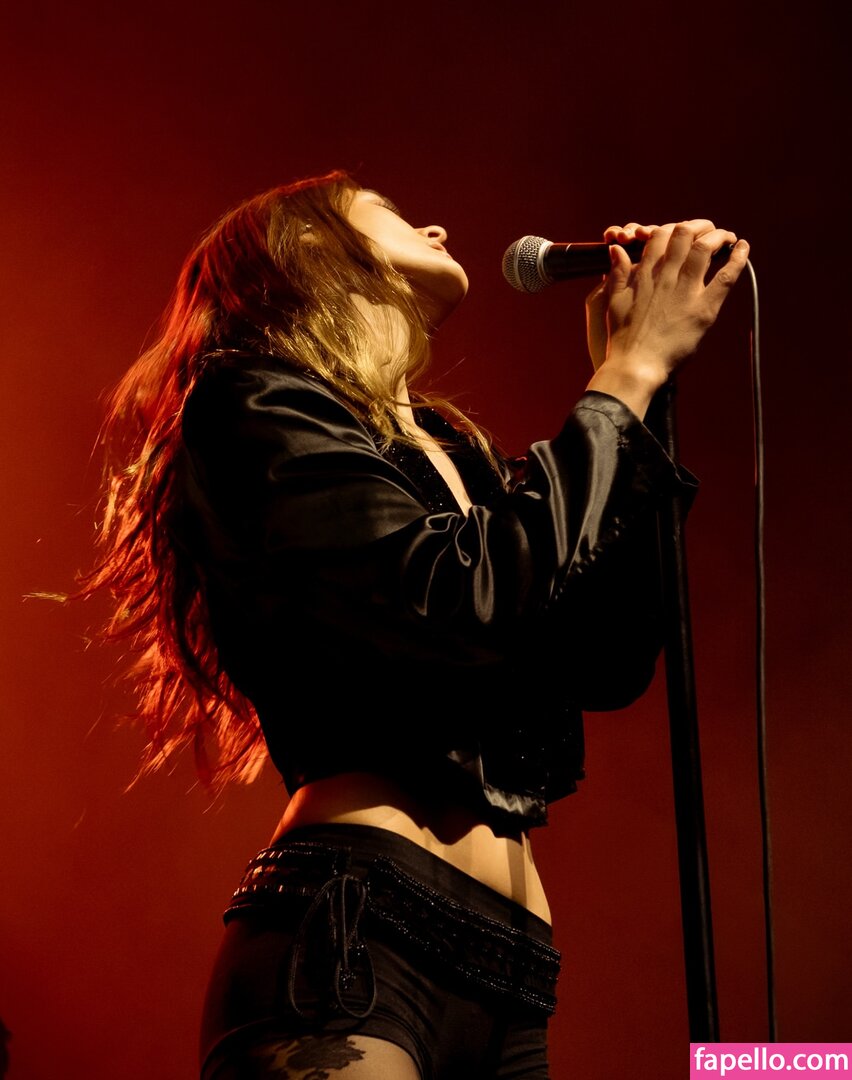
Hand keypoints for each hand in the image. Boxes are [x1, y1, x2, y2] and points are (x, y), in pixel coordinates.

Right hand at [586, 219, 749, 417]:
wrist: (636, 366)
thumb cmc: (623, 339)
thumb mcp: (614, 301)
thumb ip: (618, 273)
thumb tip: (616, 249)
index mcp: (645, 275)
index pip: (661, 235)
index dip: (673, 228)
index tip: (682, 233)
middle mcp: (666, 277)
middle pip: (684, 234)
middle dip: (698, 226)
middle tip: (708, 231)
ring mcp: (686, 291)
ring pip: (705, 248)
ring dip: (719, 236)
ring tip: (726, 237)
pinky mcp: (704, 309)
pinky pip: (726, 276)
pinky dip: (737, 258)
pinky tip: (743, 247)